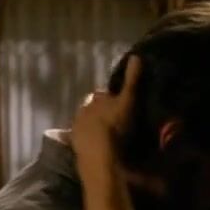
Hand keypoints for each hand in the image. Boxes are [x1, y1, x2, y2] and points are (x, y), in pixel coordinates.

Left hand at [70, 54, 140, 186]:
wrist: (99, 152)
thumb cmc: (116, 124)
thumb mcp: (128, 101)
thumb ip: (132, 80)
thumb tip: (136, 56)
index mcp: (97, 98)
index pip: (103, 94)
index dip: (110, 98)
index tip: (119, 104)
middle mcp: (84, 109)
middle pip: (92, 108)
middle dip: (99, 112)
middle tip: (112, 120)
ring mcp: (77, 127)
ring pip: (84, 123)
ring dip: (91, 126)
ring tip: (103, 135)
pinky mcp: (74, 145)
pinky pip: (76, 140)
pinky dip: (81, 141)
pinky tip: (91, 148)